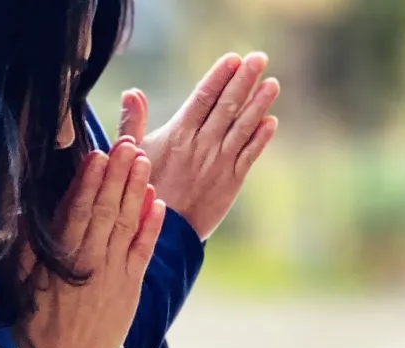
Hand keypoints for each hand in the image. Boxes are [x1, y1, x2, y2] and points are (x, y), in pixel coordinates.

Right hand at [14, 138, 164, 347]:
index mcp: (63, 259)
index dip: (90, 181)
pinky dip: (152, 226)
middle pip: (107, 209)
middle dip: (118, 174)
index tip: (98, 154)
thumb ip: (24, 250)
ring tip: (143, 161)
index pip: (78, 210)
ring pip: (128, 224)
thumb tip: (26, 213)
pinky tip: (158, 203)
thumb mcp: (18, 288)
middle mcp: (93, 260)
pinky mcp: (132, 286)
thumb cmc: (38, 326)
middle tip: (128, 142)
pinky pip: (144, 251)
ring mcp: (116, 272)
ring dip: (136, 191)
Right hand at [118, 52, 279, 239]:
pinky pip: (249, 155)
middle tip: (259, 58)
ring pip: (243, 127)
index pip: (203, 97)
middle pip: (227, 106)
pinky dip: (260, 138)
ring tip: (272, 83)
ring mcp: (220, 162)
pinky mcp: (231, 181)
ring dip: (259, 104)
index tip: (233, 58)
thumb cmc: (146, 189)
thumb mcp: (132, 154)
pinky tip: (271, 121)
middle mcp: (203, 144)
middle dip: (244, 80)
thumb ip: (133, 122)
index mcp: (179, 134)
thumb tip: (131, 93)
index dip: (219, 76)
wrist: (165, 231)